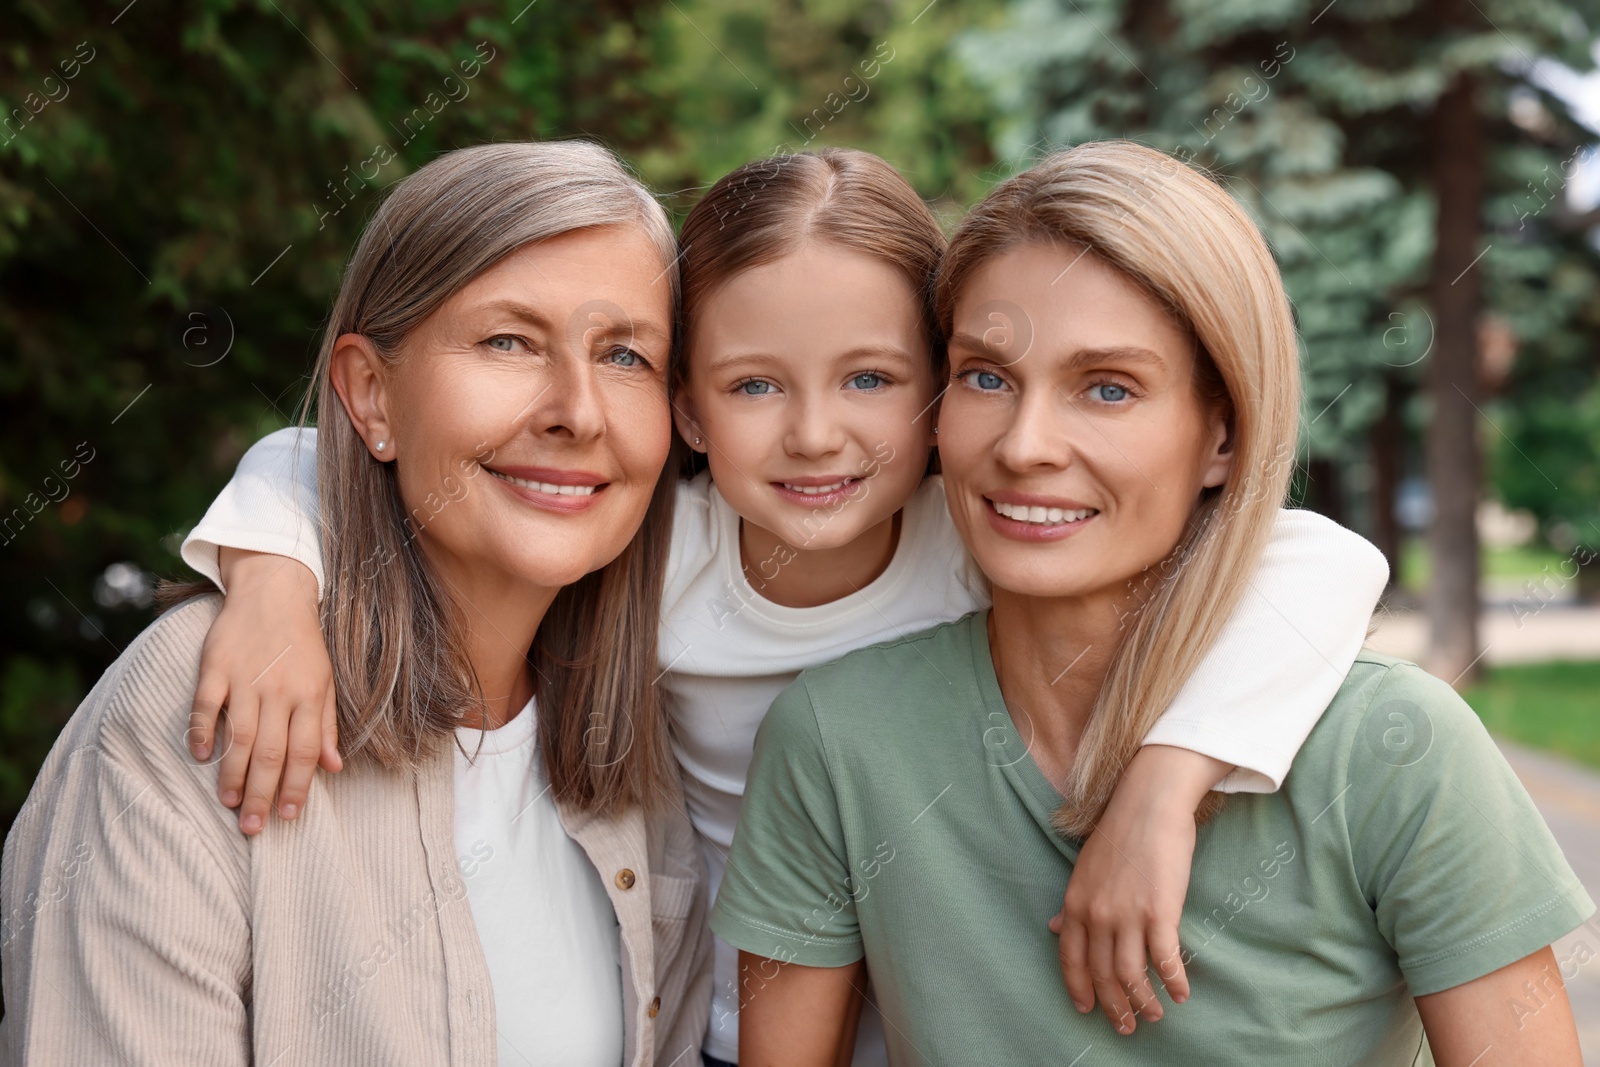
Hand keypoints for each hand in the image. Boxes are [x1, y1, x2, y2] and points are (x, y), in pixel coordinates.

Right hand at [189, 548, 338, 834]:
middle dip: (262, 794)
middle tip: (252, 827)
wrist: (274, 590)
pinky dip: (202, 731)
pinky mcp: (216, 665)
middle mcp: (278, 691)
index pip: (305, 751)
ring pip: (239, 735)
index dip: (298, 787)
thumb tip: (335, 768)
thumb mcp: (324, 680)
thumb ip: (326, 725)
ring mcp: (245, 678)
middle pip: (270, 752)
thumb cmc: (302, 643)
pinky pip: (206, 704)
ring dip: (232, 774)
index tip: (289, 817)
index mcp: (309, 695)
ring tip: (229, 804)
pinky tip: (201, 756)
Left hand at [1049, 745, 1228, 1033]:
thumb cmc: (1120, 834)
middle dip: (1113, 1006)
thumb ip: (1073, 904)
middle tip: (1125, 1026)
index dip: (1079, 988)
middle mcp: (1097, 913)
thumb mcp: (1085, 870)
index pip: (1071, 958)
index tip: (1087, 1009)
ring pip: (1131, 974)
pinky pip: (1164, 959)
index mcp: (1075, 903)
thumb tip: (1055, 927)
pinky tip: (1179, 994)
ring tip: (1153, 1015)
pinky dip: (1172, 981)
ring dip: (1143, 1001)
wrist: (1148, 804)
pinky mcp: (1160, 911)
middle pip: (1102, 974)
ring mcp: (1127, 913)